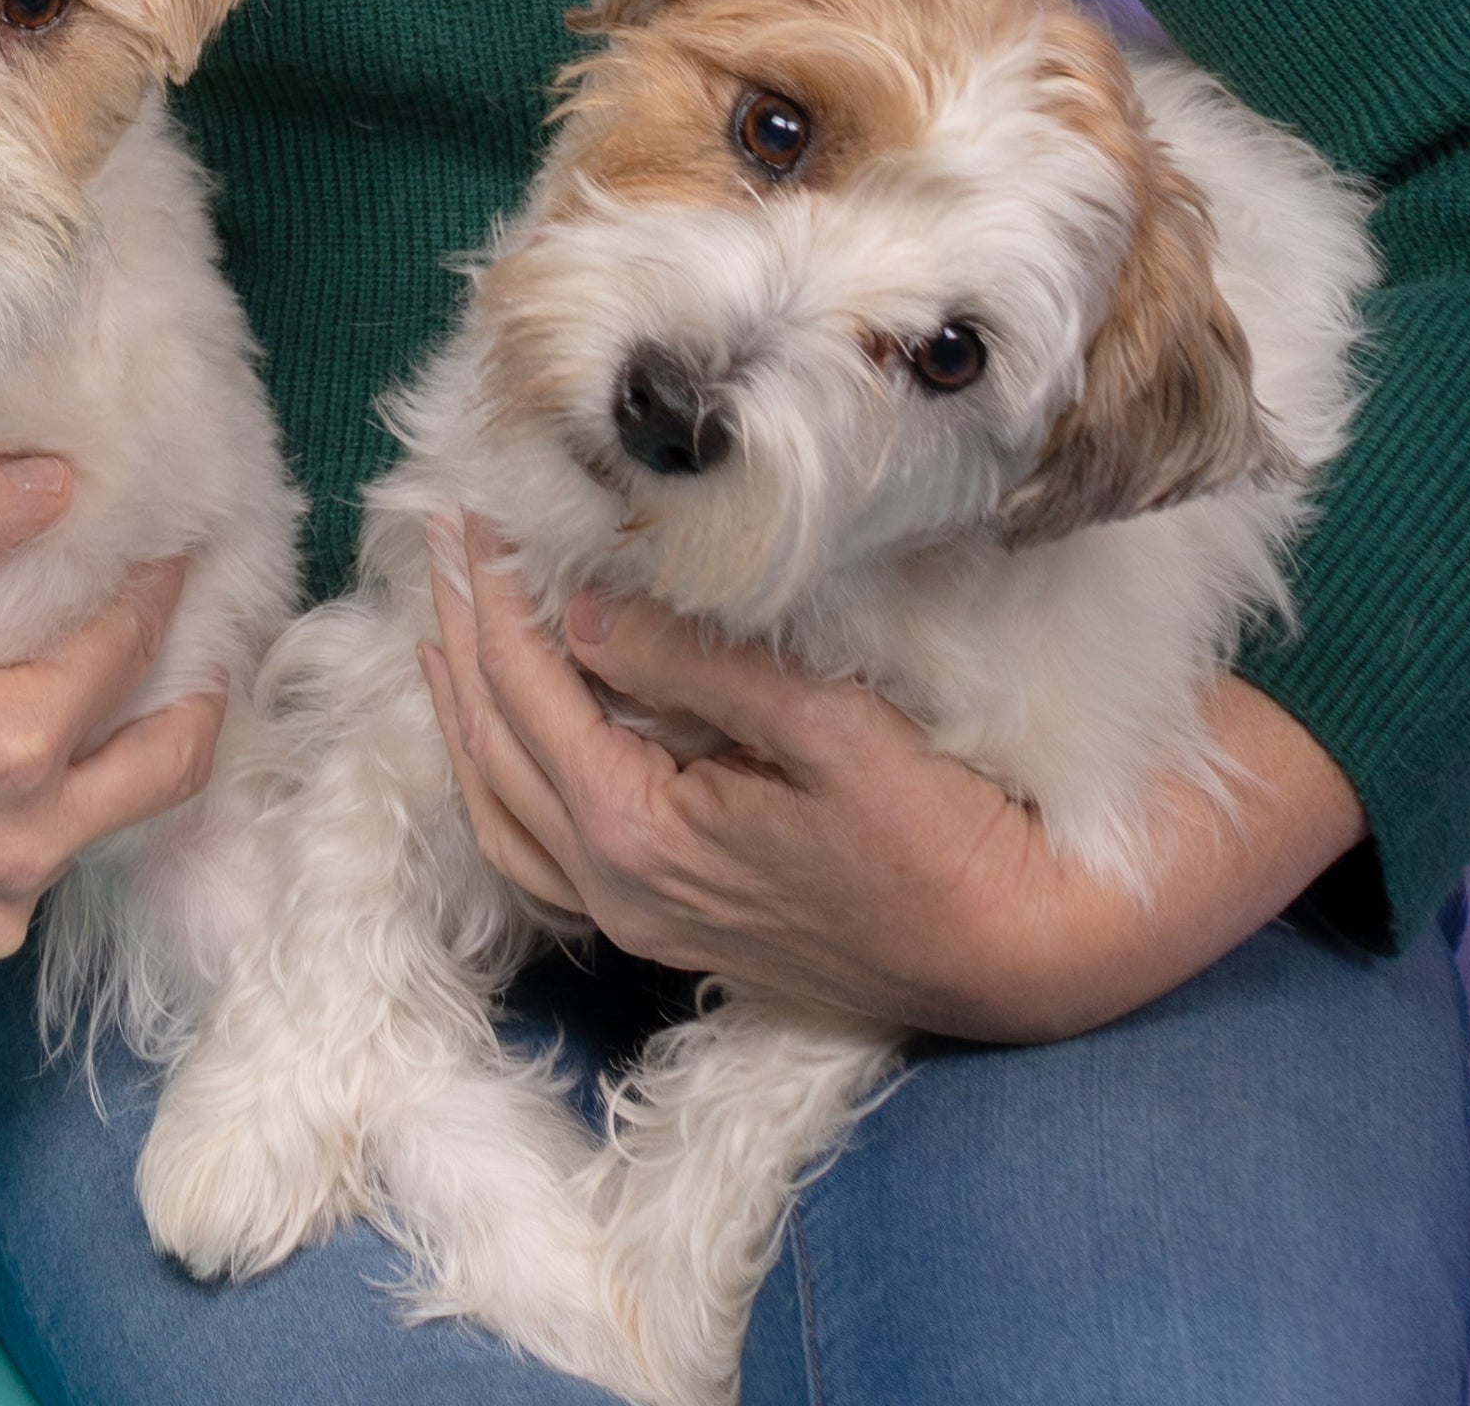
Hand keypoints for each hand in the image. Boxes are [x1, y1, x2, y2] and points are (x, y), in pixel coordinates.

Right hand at [0, 453, 221, 976]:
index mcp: (0, 746)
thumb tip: (56, 479)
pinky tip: (21, 772)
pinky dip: (46, 821)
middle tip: (212, 638)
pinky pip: (30, 877)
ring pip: (101, 828)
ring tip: (123, 696)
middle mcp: (14, 845)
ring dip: (120, 760)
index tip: (185, 545)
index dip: (159, 590)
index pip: (121, 653)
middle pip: (165, 767)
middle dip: (200, 695)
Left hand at [422, 516, 1365, 1042]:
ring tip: (446, 623)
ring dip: (464, 711)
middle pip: (492, 746)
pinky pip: (540, 855)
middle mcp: (617, 888)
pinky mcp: (671, 926)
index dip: (492, 598)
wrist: (1026, 954)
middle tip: (443, 541)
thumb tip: (582, 608)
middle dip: (460, 637)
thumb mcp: (827, 727)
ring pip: (499, 813)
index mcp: (637, 833)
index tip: (472, 515)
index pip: (526, 692)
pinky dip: (499, 783)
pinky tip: (503, 733)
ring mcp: (640, 918)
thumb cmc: (943, 834)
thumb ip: (695, 665)